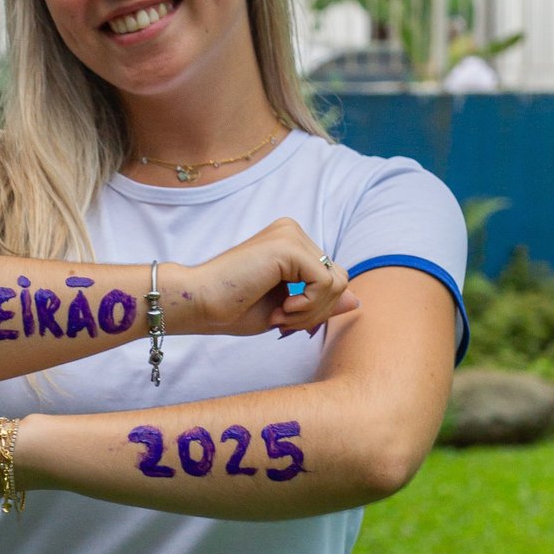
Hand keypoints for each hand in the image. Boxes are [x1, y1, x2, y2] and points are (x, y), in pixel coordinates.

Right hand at [171, 220, 359, 339]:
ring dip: (312, 312)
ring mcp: (291, 234)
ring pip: (337, 282)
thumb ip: (320, 303)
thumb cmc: (230, 310)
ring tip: (280, 316)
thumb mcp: (287, 311)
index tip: (284, 320)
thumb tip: (357, 300)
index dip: (317, 309)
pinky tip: (282, 308)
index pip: (331, 278)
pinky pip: (325, 283)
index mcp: (291, 243)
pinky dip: (309, 306)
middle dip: (318, 312)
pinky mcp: (289, 245)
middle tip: (282, 321)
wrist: (197, 304)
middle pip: (339, 279)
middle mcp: (293, 232)